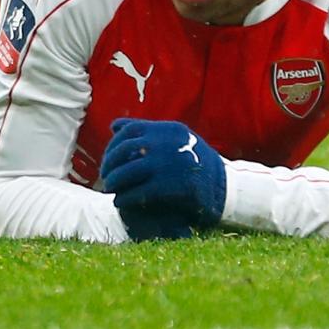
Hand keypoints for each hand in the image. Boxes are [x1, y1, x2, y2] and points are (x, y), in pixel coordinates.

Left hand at [99, 117, 225, 236]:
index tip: (108, 158)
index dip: (114, 144)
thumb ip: (148, 132)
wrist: (223, 187)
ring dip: (114, 182)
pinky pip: (137, 192)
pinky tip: (120, 202)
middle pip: (124, 150)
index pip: (129, 130)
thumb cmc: (197, 162)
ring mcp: (167, 164)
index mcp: (169, 129)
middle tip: (105, 176)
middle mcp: (166, 143)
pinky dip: (125, 198)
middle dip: (110, 164)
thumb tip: (114, 126)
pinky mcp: (169, 187)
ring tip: (109, 189)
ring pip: (127, 172)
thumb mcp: (177, 139)